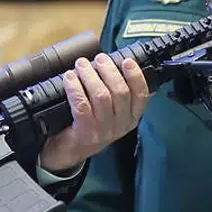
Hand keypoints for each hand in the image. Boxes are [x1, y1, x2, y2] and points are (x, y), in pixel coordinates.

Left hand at [38, 54, 149, 172]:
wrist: (70, 152)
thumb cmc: (91, 125)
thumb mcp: (111, 113)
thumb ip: (117, 93)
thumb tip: (113, 64)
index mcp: (131, 118)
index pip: (141, 96)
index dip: (136, 76)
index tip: (127, 61)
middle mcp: (120, 125)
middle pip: (120, 92)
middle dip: (109, 71)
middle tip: (99, 59)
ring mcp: (103, 130)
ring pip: (101, 96)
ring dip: (90, 76)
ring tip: (81, 65)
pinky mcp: (85, 132)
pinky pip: (82, 105)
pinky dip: (75, 88)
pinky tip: (70, 78)